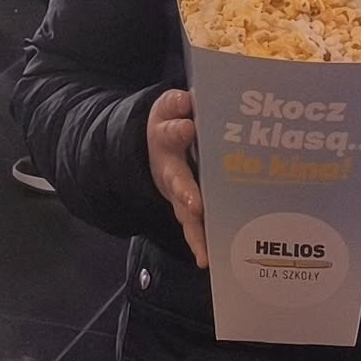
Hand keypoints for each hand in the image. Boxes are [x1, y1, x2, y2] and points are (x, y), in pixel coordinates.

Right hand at [143, 89, 207, 266]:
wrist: (152, 150)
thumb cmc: (170, 124)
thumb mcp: (169, 108)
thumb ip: (176, 104)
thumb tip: (187, 100)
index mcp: (166, 139)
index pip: (171, 132)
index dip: (178, 130)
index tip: (189, 127)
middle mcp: (170, 171)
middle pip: (178, 183)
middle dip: (186, 194)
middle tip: (195, 205)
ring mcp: (178, 194)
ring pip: (185, 215)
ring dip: (195, 231)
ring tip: (204, 251)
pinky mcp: (188, 209)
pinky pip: (195, 228)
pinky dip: (201, 244)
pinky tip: (209, 260)